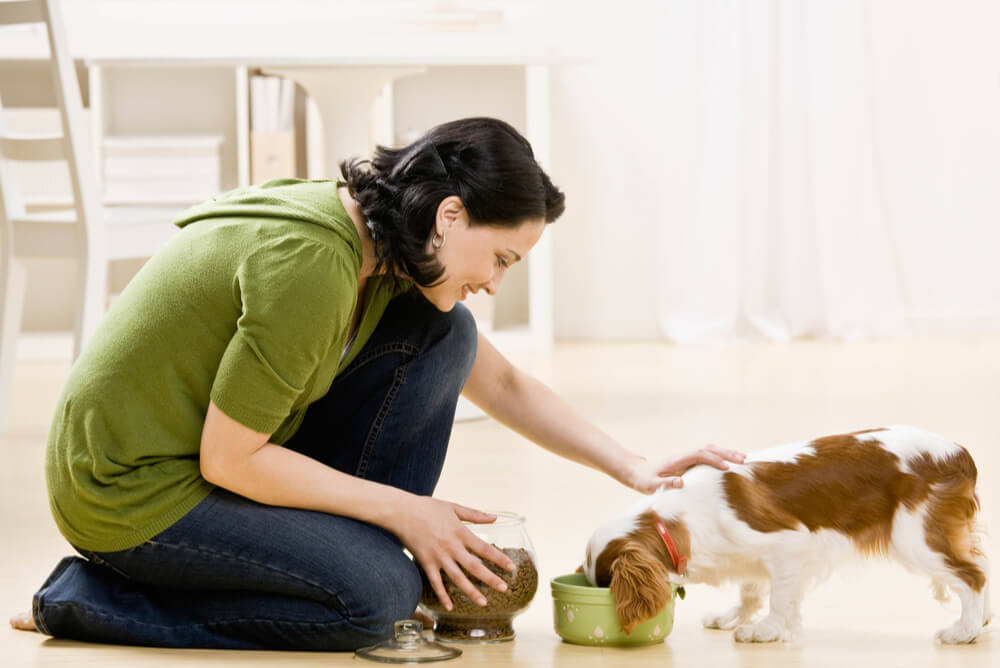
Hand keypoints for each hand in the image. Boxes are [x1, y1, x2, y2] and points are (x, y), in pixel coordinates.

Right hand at [388, 495, 515, 611]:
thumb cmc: (428, 507)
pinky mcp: (426, 562)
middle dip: (490, 578)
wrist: (402, 512)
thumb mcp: (454, 507)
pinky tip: (450, 606)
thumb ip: (475, 515)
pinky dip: (443, 595)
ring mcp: (438, 556)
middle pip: (474, 566)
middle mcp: (451, 546)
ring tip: (483, 602)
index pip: (484, 548)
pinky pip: (435, 582)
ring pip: (457, 578)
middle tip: (503, 588)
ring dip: (471, 591)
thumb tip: (495, 518)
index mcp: (460, 532)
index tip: (511, 567)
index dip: (499, 558)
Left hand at [626, 445, 746, 493]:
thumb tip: (681, 482)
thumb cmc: (643, 479)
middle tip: (744, 459)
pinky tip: (731, 463)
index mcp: (677, 459)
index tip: (727, 468)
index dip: (714, 459)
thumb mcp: (650, 485)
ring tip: (744, 458)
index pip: (699, 455)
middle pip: (709, 449)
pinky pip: (708, 457)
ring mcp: (687, 457)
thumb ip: (664, 484)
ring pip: (710, 450)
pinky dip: (721, 457)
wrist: (636, 471)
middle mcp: (684, 455)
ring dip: (726, 453)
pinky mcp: (689, 462)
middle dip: (727, 453)